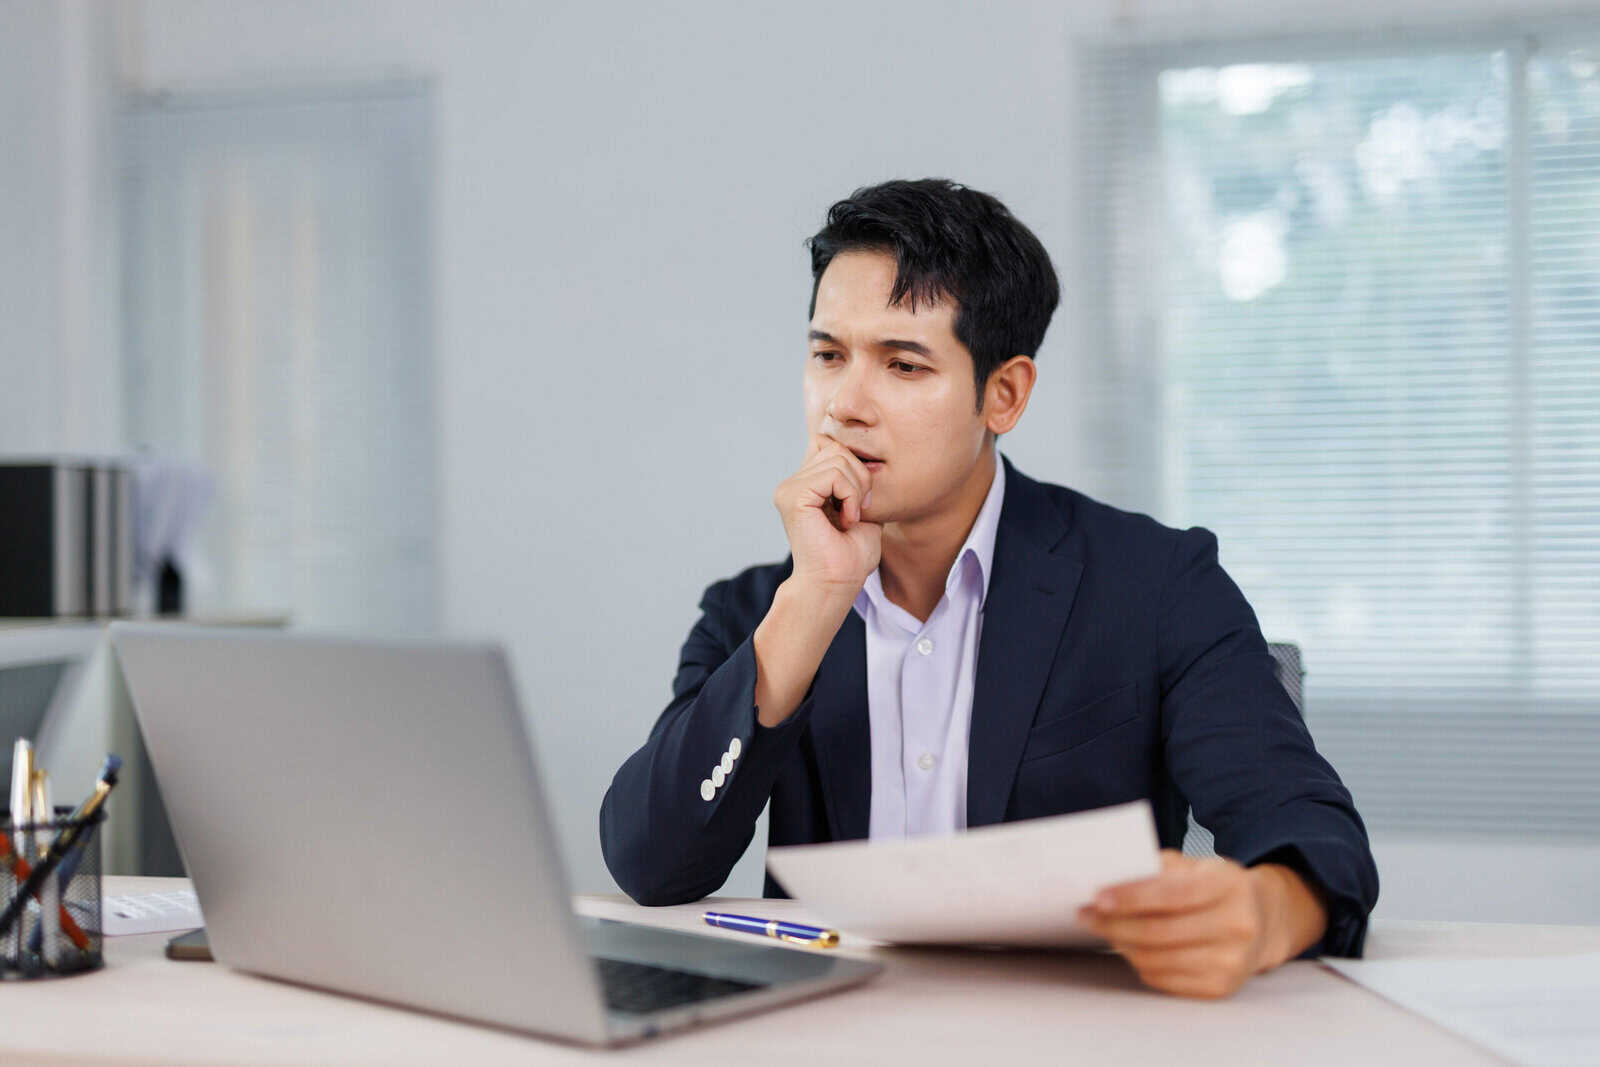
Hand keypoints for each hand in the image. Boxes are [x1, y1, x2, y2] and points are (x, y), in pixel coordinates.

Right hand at [772, 435, 881, 599]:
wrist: (836, 584)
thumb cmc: (850, 557)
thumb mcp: (862, 508)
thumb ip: (857, 480)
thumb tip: (864, 455)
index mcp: (804, 485)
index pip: (829, 444)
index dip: (853, 466)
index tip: (859, 503)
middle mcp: (792, 484)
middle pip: (836, 447)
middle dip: (860, 477)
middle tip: (858, 511)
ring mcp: (789, 489)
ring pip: (838, 458)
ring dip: (856, 489)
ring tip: (850, 518)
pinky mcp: (794, 496)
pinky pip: (835, 475)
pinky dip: (850, 496)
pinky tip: (846, 521)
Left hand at [1077, 850, 1323, 999]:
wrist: (1262, 922)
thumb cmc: (1217, 887)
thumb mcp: (1198, 865)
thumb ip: (1160, 867)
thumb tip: (1112, 875)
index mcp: (1229, 886)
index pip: (1172, 894)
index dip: (1130, 897)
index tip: (1096, 896)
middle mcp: (1237, 926)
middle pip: (1159, 932)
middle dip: (1114, 924)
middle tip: (1085, 915)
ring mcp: (1231, 962)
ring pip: (1156, 959)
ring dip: (1121, 944)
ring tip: (1102, 929)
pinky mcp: (1220, 988)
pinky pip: (1163, 979)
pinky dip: (1139, 963)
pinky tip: (1129, 947)